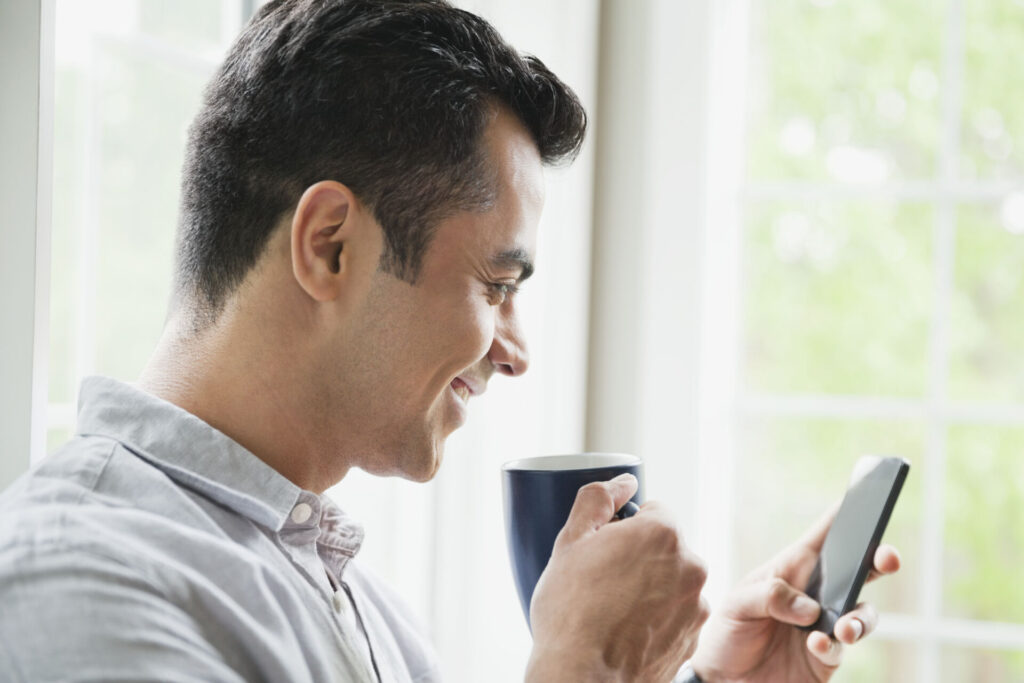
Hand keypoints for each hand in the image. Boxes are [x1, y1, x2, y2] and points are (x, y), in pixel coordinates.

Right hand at [526, 474, 709, 682]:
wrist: (583, 679)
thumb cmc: (571, 611)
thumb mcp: (570, 541)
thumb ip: (598, 499)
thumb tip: (624, 481)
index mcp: (663, 534)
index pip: (652, 512)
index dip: (623, 527)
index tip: (602, 548)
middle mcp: (691, 566)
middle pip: (664, 547)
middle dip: (639, 557)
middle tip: (602, 580)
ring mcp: (696, 606)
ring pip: (671, 582)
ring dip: (650, 588)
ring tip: (613, 611)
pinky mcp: (693, 640)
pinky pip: (675, 616)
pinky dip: (657, 619)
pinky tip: (626, 632)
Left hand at [690, 508, 900, 682]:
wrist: (724, 681)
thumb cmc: (726, 634)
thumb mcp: (736, 605)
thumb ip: (770, 597)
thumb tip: (810, 608)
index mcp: (792, 568)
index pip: (823, 536)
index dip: (845, 515)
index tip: (867, 494)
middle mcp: (814, 593)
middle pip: (858, 570)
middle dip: (879, 559)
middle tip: (888, 558)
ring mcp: (825, 625)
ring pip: (862, 612)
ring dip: (860, 618)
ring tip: (844, 627)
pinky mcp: (826, 657)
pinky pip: (840, 646)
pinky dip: (830, 644)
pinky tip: (815, 643)